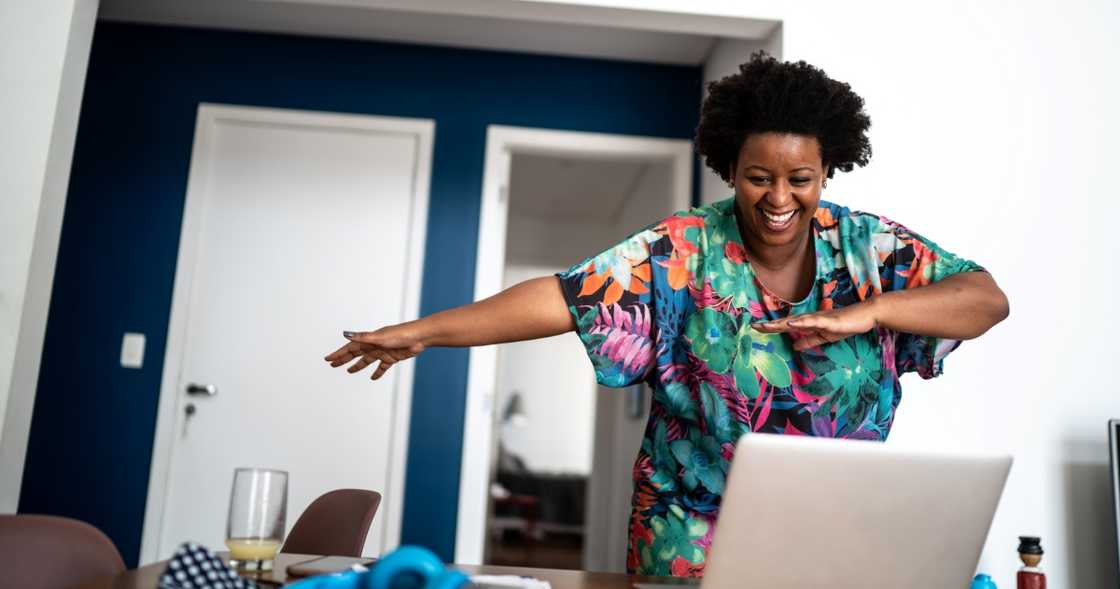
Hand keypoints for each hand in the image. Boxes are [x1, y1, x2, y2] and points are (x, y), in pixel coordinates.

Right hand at [323, 324, 426, 379]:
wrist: (419, 337)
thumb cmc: (400, 334)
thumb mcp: (379, 337)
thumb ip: (362, 337)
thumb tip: (345, 334)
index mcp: (369, 340)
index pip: (350, 348)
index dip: (338, 354)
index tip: (328, 359)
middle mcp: (374, 346)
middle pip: (355, 354)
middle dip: (344, 359)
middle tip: (333, 365)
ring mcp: (383, 352)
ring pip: (367, 361)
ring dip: (358, 366)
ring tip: (349, 371)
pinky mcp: (392, 358)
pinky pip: (382, 367)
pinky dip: (377, 372)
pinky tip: (373, 378)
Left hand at [752, 301, 878, 350]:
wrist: (864, 316)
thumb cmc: (844, 324)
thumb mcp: (824, 337)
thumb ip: (809, 341)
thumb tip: (794, 346)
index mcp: (808, 324)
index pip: (786, 326)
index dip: (771, 328)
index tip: (756, 328)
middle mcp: (810, 318)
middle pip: (786, 322)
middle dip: (770, 325)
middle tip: (753, 326)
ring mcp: (819, 318)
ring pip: (796, 321)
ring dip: (781, 323)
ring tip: (767, 326)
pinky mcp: (828, 320)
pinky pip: (813, 321)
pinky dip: (802, 322)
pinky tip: (792, 323)